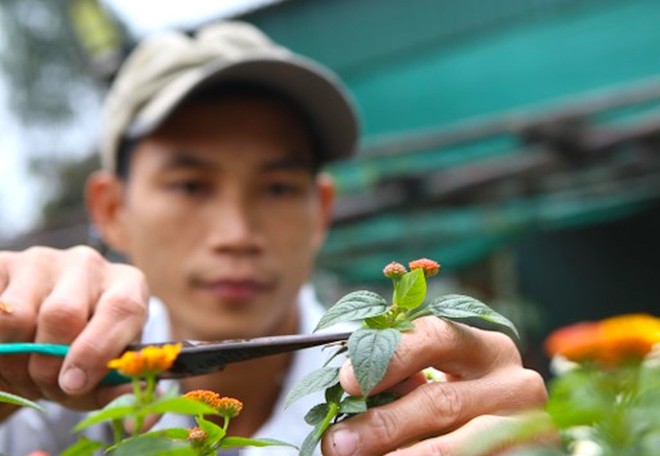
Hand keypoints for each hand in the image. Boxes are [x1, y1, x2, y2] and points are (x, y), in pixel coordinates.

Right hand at [0, 246, 148, 419]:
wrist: (37, 335)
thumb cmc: (81, 356)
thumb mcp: (105, 375)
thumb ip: (121, 390)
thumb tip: (142, 411)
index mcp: (127, 285)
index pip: (123, 308)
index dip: (97, 350)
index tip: (75, 384)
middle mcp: (89, 264)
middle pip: (63, 314)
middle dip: (49, 364)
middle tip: (49, 386)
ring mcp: (43, 260)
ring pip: (18, 315)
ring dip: (16, 358)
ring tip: (27, 369)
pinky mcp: (5, 264)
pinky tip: (7, 349)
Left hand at [321, 316, 547, 454]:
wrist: (503, 444)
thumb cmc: (460, 407)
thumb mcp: (439, 384)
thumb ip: (404, 380)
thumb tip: (346, 391)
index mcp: (489, 349)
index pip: (437, 337)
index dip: (390, 356)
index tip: (347, 380)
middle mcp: (515, 383)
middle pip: (440, 400)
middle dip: (381, 423)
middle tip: (337, 441)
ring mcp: (527, 427)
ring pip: (453, 445)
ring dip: (399, 455)